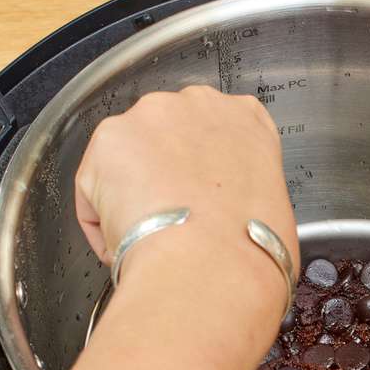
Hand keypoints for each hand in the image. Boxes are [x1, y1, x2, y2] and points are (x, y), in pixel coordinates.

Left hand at [74, 87, 298, 340]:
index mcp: (246, 118)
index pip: (220, 131)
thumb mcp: (275, 210)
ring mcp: (149, 117)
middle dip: (164, 175)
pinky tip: (124, 247)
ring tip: (147, 239)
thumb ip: (246, 195)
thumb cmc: (251, 246)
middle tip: (173, 220)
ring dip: (130, 195)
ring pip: (127, 159)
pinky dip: (102, 219)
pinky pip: (94, 186)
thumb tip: (227, 219)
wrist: (212, 264)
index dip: (205, 170)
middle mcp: (196, 105)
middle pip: (168, 136)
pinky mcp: (107, 141)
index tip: (202, 198)